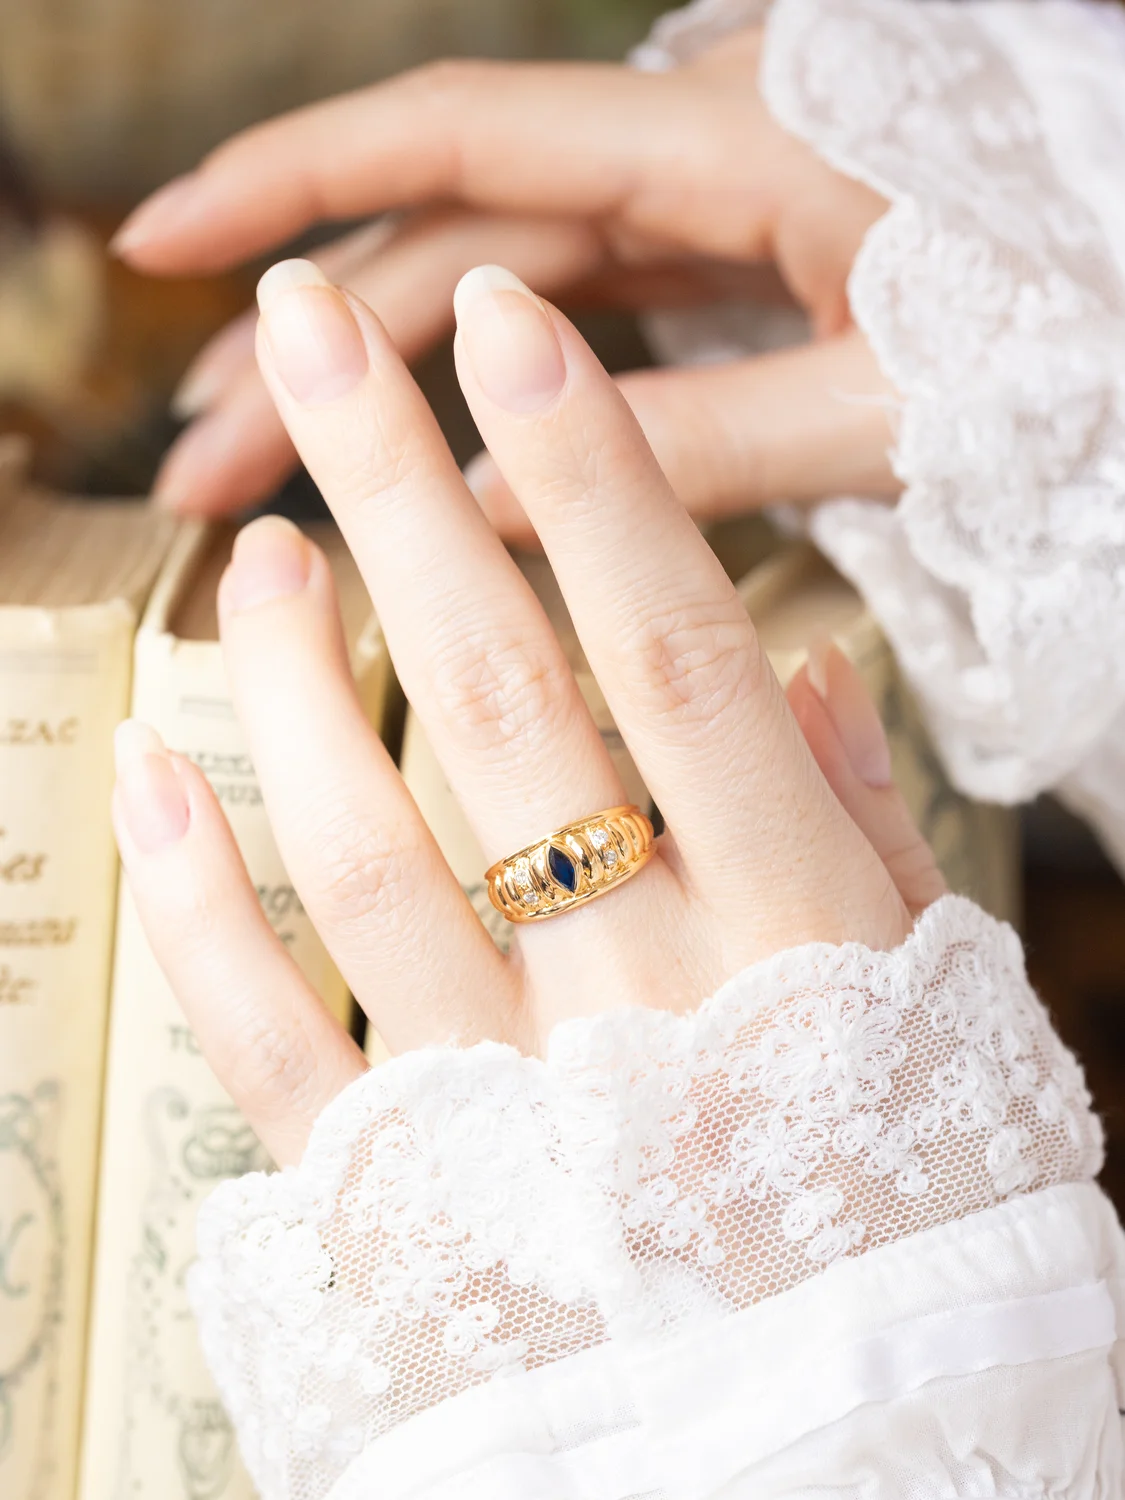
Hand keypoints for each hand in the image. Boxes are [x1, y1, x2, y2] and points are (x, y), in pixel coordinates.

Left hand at [111, 261, 941, 1166]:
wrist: (838, 1466)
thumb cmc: (906, 1201)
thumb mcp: (939, 1006)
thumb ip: (863, 829)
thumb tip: (790, 670)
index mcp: (796, 934)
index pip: (676, 656)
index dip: (587, 483)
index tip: (507, 338)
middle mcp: (643, 996)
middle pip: (498, 699)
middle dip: (401, 491)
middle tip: (317, 336)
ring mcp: (510, 1097)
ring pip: (364, 847)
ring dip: (292, 674)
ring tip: (262, 545)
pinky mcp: (406, 1189)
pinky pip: (269, 1033)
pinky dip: (195, 900)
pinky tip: (155, 772)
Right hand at [114, 30, 899, 532]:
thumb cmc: (1079, 334)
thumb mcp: (892, 401)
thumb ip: (693, 446)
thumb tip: (498, 512)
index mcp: (736, 141)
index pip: (464, 143)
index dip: (294, 184)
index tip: (167, 247)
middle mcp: (696, 155)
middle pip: (449, 241)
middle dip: (310, 353)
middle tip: (195, 468)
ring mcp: (704, 215)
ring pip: (492, 294)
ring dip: (374, 390)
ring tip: (259, 484)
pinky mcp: (725, 273)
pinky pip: (567, 331)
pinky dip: (482, 404)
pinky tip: (420, 481)